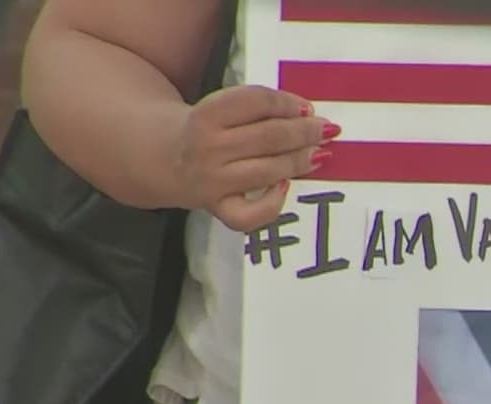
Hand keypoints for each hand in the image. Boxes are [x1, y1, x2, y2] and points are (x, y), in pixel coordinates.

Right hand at [173, 84, 340, 231]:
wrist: (164, 156)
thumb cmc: (207, 128)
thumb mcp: (222, 106)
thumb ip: (257, 106)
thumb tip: (306, 114)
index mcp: (208, 113)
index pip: (257, 101)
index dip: (288, 103)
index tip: (307, 107)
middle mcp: (208, 147)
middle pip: (269, 137)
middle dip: (305, 132)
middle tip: (326, 130)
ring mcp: (213, 181)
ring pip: (268, 171)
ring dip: (300, 161)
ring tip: (318, 154)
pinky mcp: (218, 208)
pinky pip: (251, 215)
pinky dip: (273, 204)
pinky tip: (285, 187)